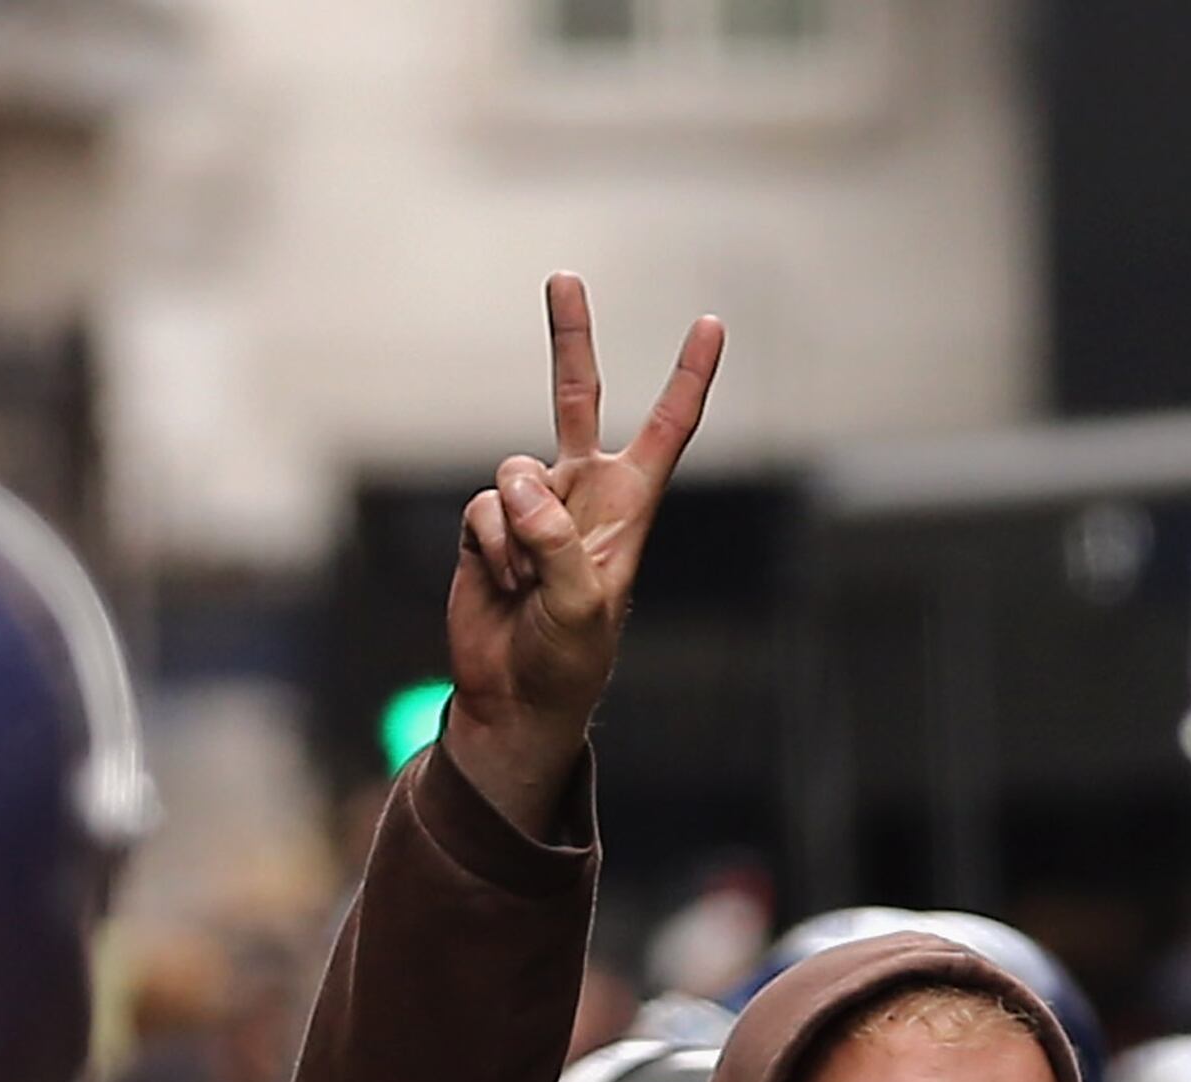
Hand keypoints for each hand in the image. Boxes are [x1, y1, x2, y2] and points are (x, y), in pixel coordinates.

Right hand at [439, 272, 724, 836]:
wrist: (513, 696)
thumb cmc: (568, 659)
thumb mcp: (583, 607)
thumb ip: (559, 545)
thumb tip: (524, 492)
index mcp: (629, 509)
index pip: (667, 430)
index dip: (688, 377)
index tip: (710, 324)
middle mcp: (582, 495)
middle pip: (576, 399)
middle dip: (569, 339)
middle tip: (563, 276)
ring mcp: (533, 507)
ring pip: (511, 472)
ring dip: (513, 532)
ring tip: (526, 584)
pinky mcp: (488, 524)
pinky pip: (480, 507)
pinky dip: (487, 546)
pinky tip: (499, 583)